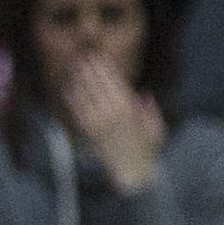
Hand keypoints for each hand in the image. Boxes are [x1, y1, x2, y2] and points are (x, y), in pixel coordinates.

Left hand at [63, 51, 164, 190]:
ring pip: (86, 96)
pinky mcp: (88, 132)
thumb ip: (150, 110)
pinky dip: (72, 99)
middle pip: (99, 86)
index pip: (116, 83)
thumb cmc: (147, 148)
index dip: (107, 69)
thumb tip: (144, 95)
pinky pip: (78, 112)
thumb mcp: (156, 127)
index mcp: (130, 110)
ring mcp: (98, 123)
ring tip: (74, 64)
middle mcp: (112, 114)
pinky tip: (67, 88)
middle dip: (92, 69)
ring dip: (80, 80)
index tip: (101, 56)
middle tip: (84, 53)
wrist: (131, 170)